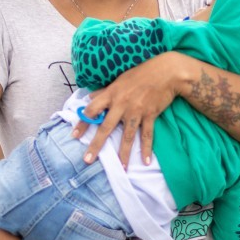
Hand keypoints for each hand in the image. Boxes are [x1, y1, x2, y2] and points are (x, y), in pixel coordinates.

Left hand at [74, 53, 186, 167]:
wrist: (165, 71)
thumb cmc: (140, 73)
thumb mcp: (119, 80)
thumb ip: (104, 91)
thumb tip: (89, 96)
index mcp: (111, 94)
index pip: (92, 110)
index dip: (82, 123)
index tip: (74, 135)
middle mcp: (121, 104)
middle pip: (106, 128)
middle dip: (96, 144)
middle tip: (88, 160)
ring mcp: (136, 111)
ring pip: (128, 136)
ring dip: (124, 153)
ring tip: (121, 168)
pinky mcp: (150, 115)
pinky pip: (147, 135)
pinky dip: (147, 148)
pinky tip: (145, 161)